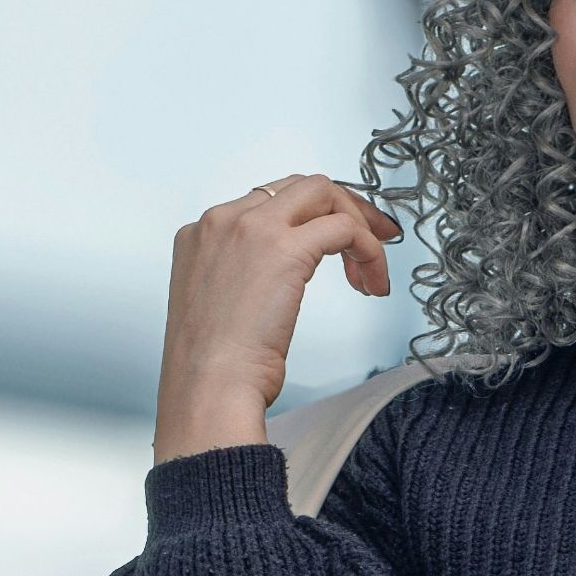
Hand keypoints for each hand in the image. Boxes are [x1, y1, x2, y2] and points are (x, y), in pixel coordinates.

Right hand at [152, 174, 400, 462]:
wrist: (209, 387)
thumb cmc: (214, 366)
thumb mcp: (219, 302)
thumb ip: (244, 272)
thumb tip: (288, 270)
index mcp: (201, 232)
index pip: (269, 199)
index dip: (311, 217)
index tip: (335, 239)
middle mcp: (223, 220)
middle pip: (301, 187)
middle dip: (343, 208)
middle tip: (373, 237)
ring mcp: (252, 228)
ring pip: (325, 194)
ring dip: (359, 226)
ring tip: (371, 269)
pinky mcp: (284, 247)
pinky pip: (345, 228)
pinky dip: (369, 251)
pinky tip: (371, 283)